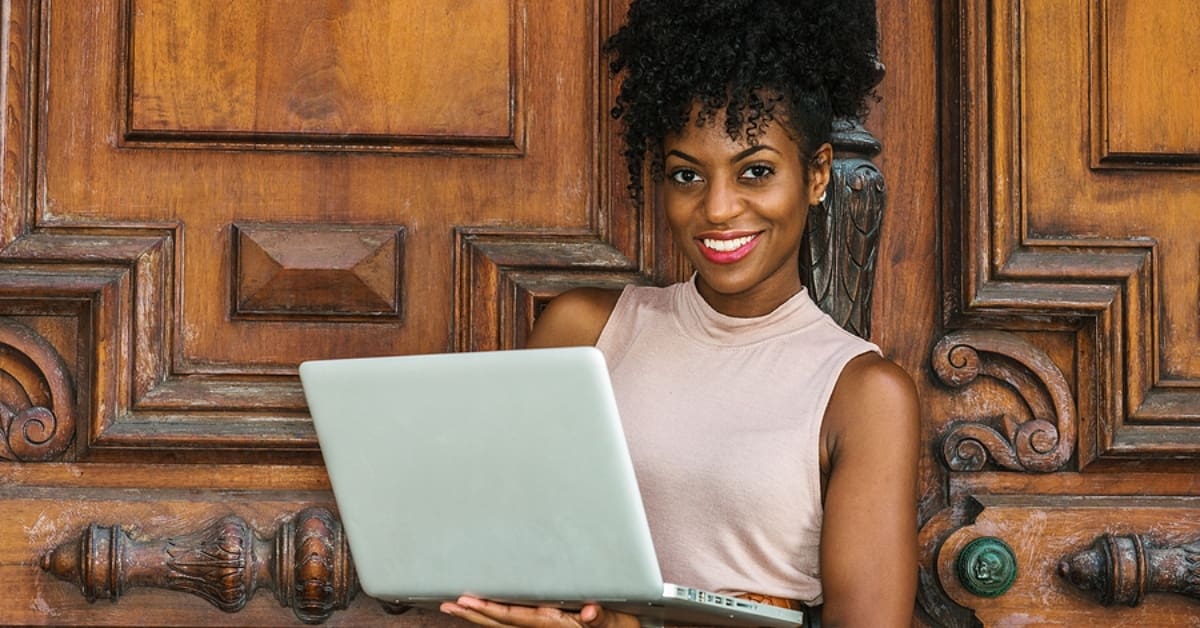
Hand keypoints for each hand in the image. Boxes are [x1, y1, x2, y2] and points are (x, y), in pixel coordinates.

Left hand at [440, 596, 638, 627]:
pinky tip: (481, 614)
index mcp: (554, 623)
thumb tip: (590, 611)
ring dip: (476, 618)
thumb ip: (601, 616)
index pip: (514, 617)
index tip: (468, 600)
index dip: (489, 609)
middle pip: (499, 625)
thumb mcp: (615, 619)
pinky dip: (492, 620)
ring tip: (455, 608)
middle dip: (472, 615)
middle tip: (447, 604)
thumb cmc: (620, 626)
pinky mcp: (545, 627)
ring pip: (501, 627)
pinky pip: (512, 625)